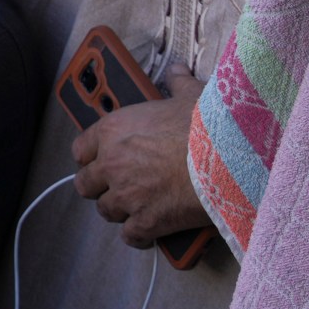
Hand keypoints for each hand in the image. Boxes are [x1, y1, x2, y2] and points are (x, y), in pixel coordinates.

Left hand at [71, 72, 211, 247]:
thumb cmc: (207, 125)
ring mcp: (126, 195)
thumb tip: (177, 71)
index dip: (90, 156)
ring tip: (136, 206)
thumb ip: (177, 83)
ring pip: (105, 211)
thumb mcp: (190, 95)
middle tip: (117, 186)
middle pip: (85, 184)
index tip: (100, 159)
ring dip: (119, 210)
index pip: (80, 149)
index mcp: (114, 130)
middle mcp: (112, 163)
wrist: (227, 158)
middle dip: (99, 186)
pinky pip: (130, 236)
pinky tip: (150, 231)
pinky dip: (139, 236)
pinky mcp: (146, 222)